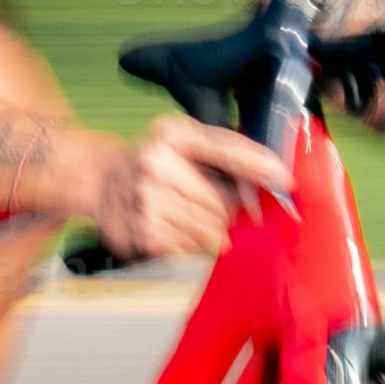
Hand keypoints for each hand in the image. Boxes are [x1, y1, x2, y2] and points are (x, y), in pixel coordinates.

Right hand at [92, 114, 287, 265]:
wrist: (99, 181)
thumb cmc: (155, 159)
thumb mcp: (185, 138)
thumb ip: (227, 153)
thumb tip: (271, 180)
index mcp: (173, 135)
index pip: (225, 151)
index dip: (258, 166)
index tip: (285, 179)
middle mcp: (156, 166)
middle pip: (223, 203)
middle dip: (225, 207)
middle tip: (202, 199)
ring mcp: (146, 203)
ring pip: (210, 230)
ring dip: (208, 227)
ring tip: (183, 210)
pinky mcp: (143, 236)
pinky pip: (191, 248)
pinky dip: (189, 241)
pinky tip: (170, 225)